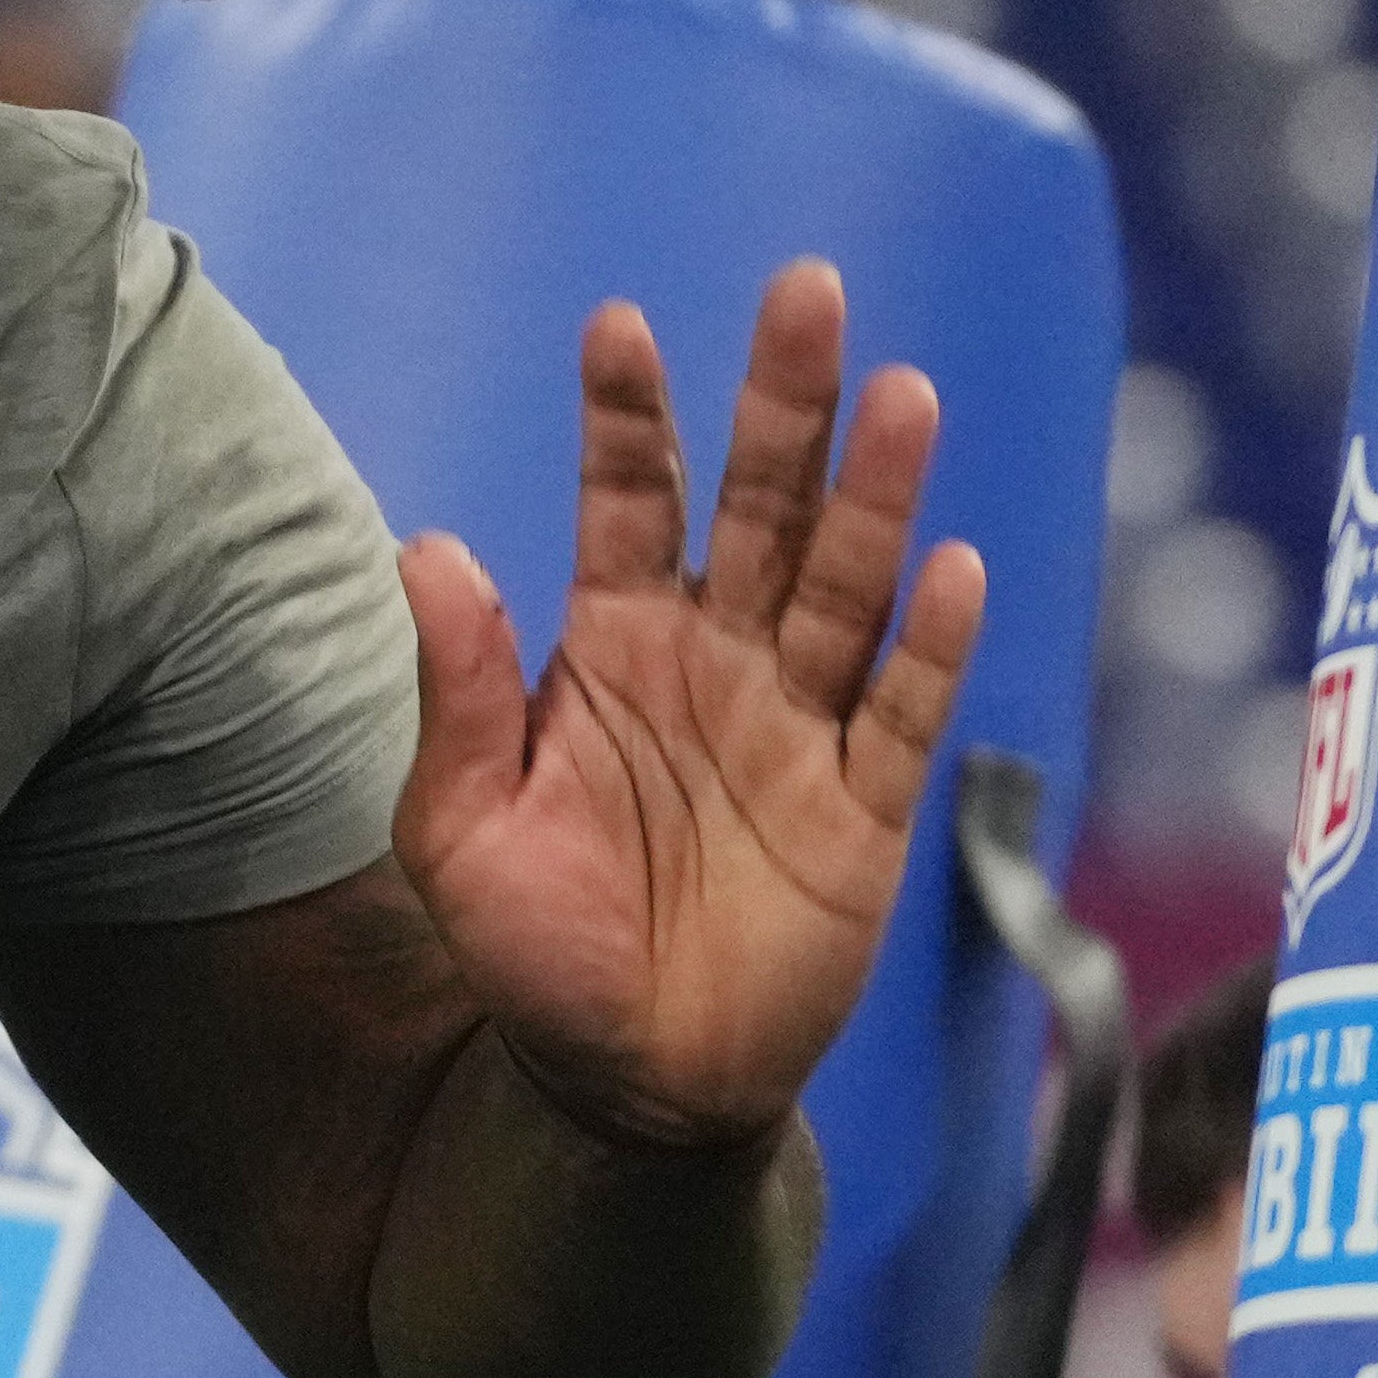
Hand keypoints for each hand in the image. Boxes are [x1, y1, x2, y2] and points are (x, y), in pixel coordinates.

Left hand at [392, 260, 982, 1152]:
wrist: (623, 1086)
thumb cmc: (533, 954)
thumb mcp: (459, 828)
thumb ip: (463, 691)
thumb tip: (426, 547)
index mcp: (613, 649)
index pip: (629, 502)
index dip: (628, 418)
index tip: (618, 324)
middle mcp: (717, 663)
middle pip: (762, 506)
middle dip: (786, 403)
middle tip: (807, 291)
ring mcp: (800, 727)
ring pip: (849, 585)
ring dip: (878, 495)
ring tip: (901, 395)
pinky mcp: (866, 809)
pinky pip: (906, 712)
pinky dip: (932, 645)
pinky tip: (952, 568)